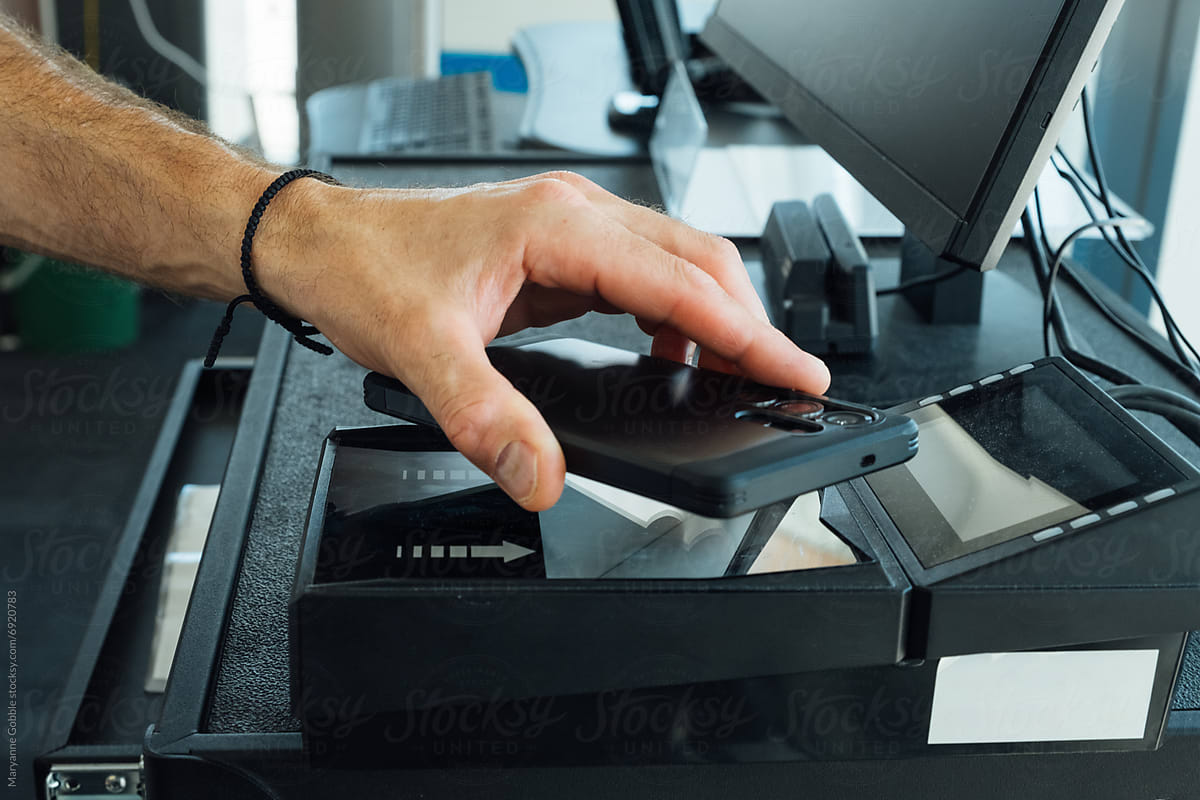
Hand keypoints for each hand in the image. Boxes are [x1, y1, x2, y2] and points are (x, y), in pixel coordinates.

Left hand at [256, 171, 829, 509]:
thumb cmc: (366, 270)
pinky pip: (640, 276)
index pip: (680, 281)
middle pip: (696, 262)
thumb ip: (486, 418)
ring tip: (734, 376)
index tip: (793, 368)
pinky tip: (670, 351)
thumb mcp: (424, 353)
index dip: (745, 333)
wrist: (323, 244)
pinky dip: (671, 314)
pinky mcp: (558, 251)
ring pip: (674, 264)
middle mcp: (573, 217)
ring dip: (713, 318)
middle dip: (747, 324)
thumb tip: (541, 475)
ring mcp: (568, 230)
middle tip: (783, 380)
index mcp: (558, 227)